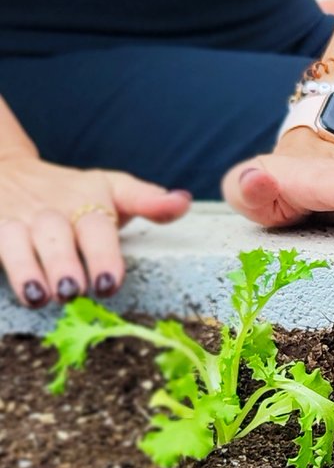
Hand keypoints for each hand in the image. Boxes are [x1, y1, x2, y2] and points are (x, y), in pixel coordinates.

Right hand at [0, 156, 189, 306]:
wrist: (9, 171)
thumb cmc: (74, 191)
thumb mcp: (113, 189)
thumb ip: (148, 200)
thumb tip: (183, 202)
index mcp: (88, 200)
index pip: (98, 227)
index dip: (104, 256)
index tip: (109, 284)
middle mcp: (52, 211)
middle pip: (57, 237)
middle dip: (64, 264)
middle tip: (74, 291)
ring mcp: (18, 219)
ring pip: (17, 243)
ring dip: (27, 270)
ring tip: (40, 297)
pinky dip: (3, 267)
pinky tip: (16, 291)